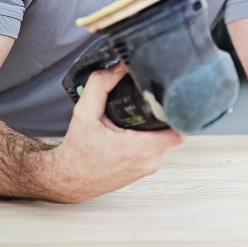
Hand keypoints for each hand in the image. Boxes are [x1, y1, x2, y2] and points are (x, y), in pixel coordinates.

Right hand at [42, 63, 183, 202]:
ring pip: (164, 140)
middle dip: (162, 116)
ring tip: (138, 120)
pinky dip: (148, 139)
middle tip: (148, 105)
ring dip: (154, 128)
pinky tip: (135, 133)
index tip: (171, 100)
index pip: (177, 131)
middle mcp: (148, 162)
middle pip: (171, 131)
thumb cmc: (77, 152)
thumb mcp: (84, 113)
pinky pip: (156, 150)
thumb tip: (119, 66)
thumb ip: (101, 86)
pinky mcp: (145, 172)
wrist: (68, 180)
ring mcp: (148, 168)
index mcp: (137, 149)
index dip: (178, 113)